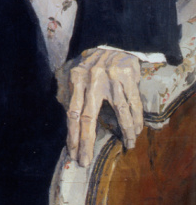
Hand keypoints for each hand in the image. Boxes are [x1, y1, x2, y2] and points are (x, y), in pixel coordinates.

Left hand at [60, 48, 142, 166]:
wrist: (114, 43)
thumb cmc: (92, 64)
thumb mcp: (75, 74)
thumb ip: (70, 95)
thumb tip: (69, 122)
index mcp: (76, 79)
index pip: (71, 113)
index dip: (72, 135)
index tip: (73, 153)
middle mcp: (91, 79)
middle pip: (87, 117)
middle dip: (86, 142)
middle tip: (85, 161)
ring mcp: (111, 79)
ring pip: (120, 113)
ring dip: (125, 132)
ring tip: (128, 145)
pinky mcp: (128, 78)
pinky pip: (134, 104)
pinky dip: (136, 120)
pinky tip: (135, 131)